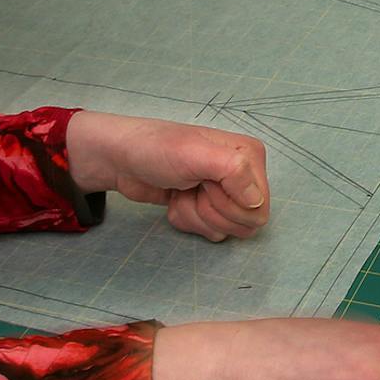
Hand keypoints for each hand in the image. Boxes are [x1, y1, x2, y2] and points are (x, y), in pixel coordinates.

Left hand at [65, 111, 267, 240]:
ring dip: (195, 215)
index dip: (229, 204)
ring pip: (224, 229)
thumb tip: (257, 203)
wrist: (120, 160)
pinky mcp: (205, 206)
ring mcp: (223, 192)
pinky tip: (175, 198)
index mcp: (250, 156)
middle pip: (243, 223)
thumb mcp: (195, 153)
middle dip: (210, 211)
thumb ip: (234, 172)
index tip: (205, 184)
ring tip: (180, 190)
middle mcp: (242, 175)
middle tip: (191, 186)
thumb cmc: (155, 149)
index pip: (259, 208)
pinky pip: (208, 231)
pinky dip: (186, 219)